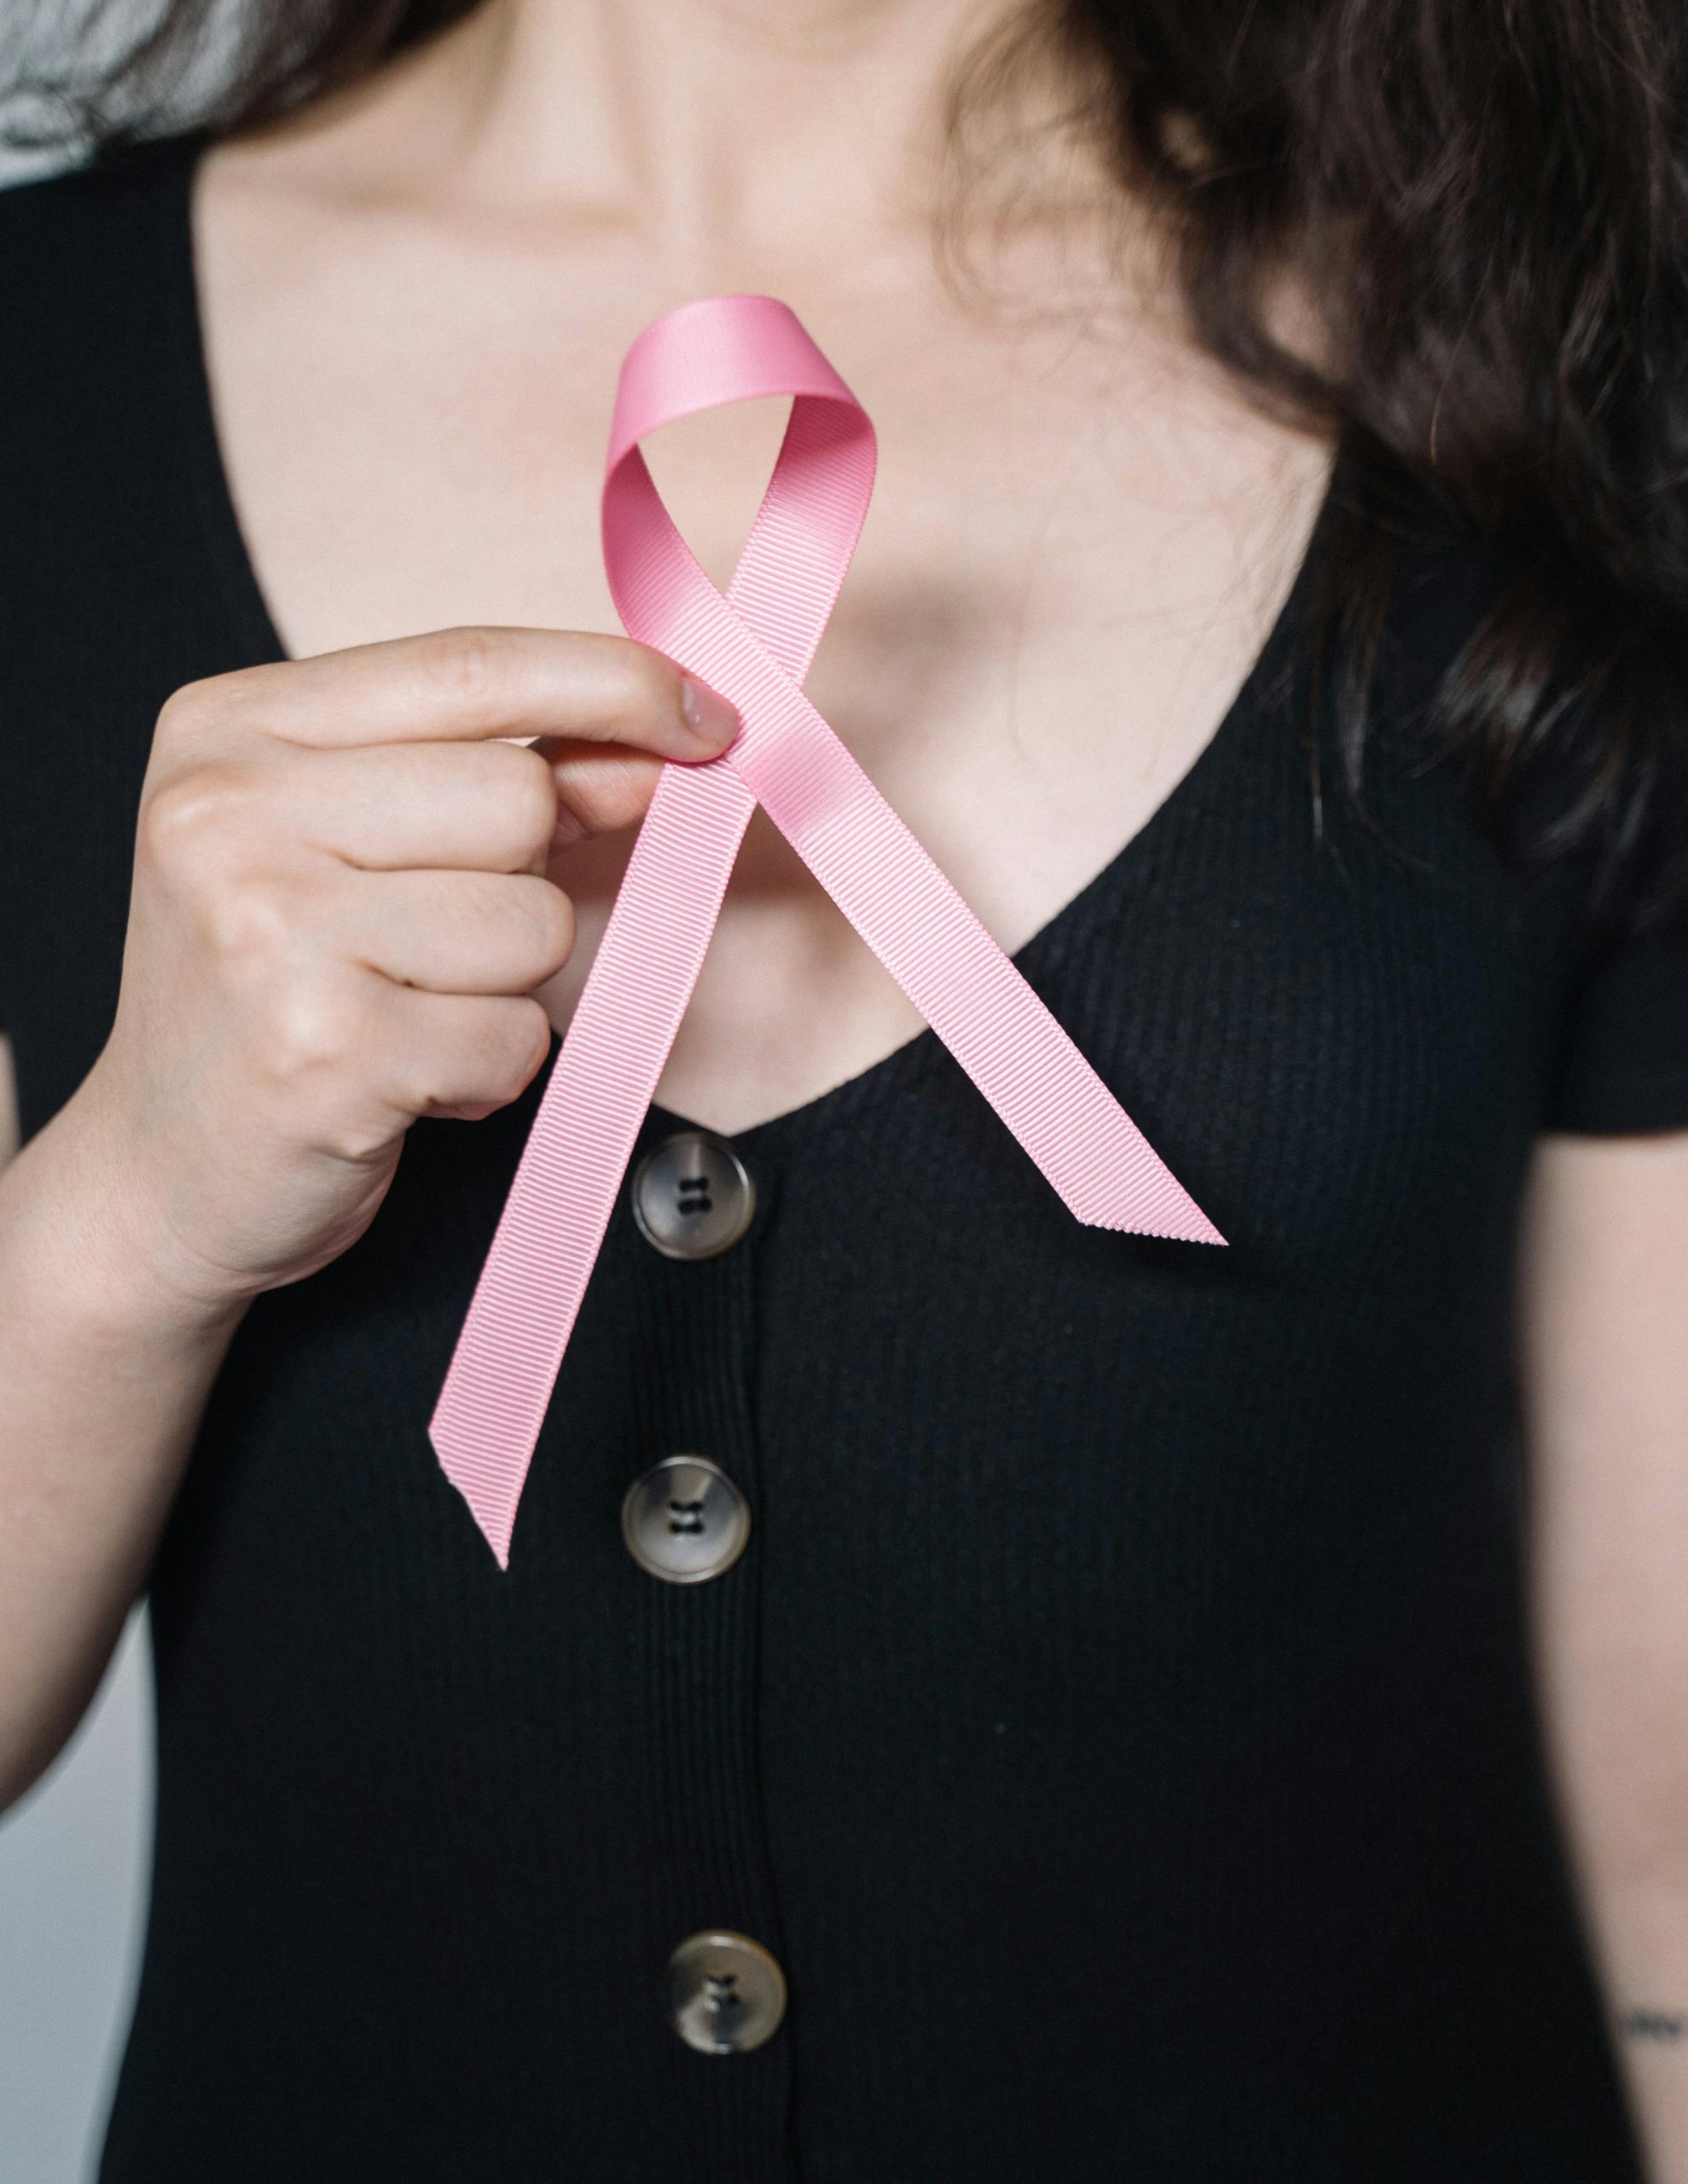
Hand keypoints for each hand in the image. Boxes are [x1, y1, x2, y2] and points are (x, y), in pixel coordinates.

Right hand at [69, 627, 735, 1323]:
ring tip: (402, 1015)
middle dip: (522, 881)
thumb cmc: (271, 993)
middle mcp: (228, 813)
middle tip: (428, 942)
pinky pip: (517, 1037)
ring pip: (535, 923)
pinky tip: (402, 1078)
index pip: (468, 667)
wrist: (159, 1173)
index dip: (611, 682)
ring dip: (504, 989)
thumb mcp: (346, 843)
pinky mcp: (325, 1051)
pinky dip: (490, 1071)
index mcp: (229, 729)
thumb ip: (488, 776)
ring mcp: (268, 931)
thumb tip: (651, 743)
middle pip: (519, 799)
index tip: (708, 715)